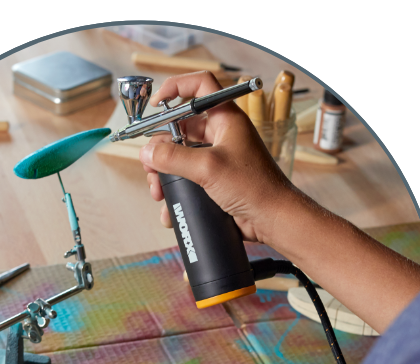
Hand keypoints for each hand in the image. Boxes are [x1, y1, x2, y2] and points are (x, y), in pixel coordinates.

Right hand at [139, 71, 294, 244]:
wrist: (271, 219)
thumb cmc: (255, 187)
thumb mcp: (208, 168)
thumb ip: (173, 158)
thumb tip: (148, 152)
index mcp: (226, 119)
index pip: (200, 87)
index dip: (177, 87)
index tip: (157, 102)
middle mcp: (221, 135)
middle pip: (181, 127)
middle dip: (161, 147)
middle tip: (152, 164)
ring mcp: (217, 157)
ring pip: (180, 156)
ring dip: (164, 172)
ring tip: (158, 191)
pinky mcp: (214, 179)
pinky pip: (187, 177)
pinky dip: (175, 189)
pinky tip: (169, 206)